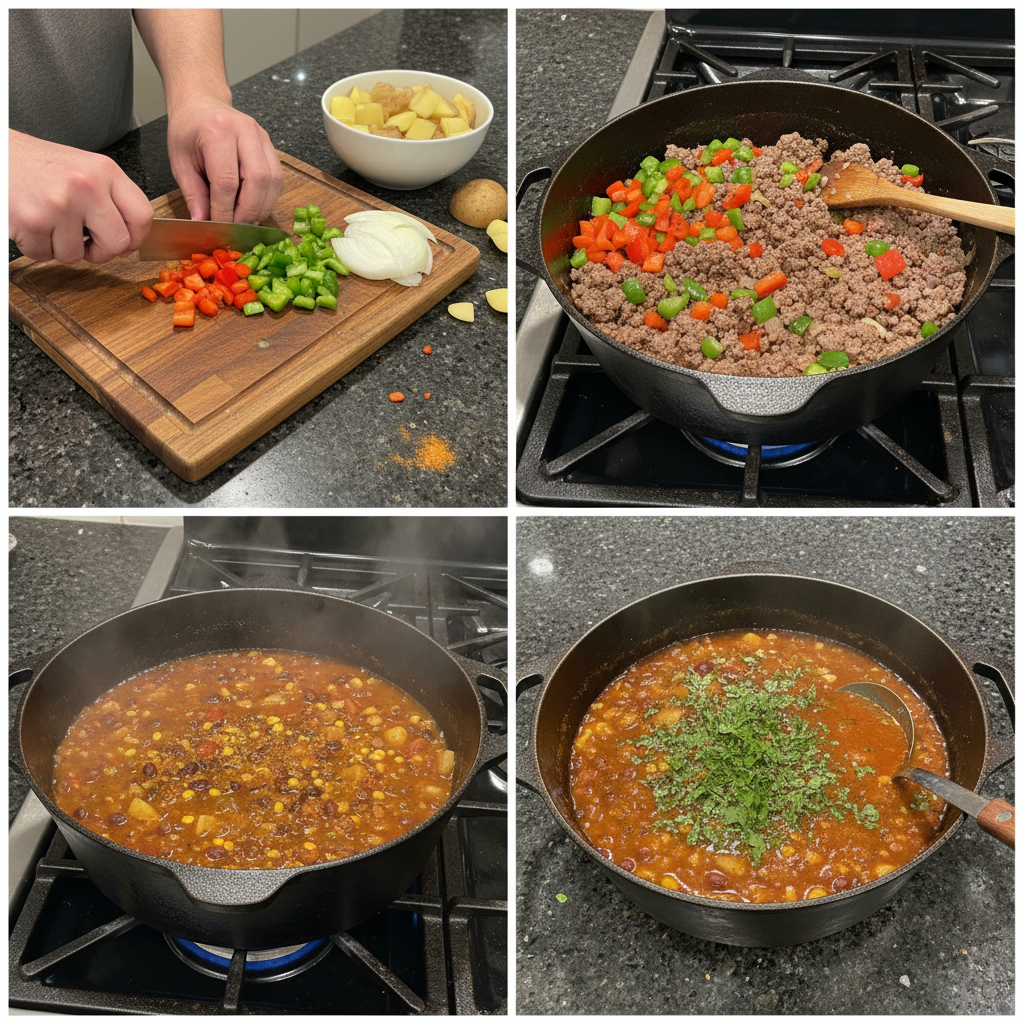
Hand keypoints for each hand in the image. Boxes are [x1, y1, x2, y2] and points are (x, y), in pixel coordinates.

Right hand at [9, 130, 154, 263]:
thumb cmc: (38, 165)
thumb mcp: (83, 168)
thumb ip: (109, 198)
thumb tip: (130, 237)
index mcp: (104, 171)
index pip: (143, 216)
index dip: (137, 237)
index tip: (126, 242)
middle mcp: (85, 186)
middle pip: (118, 244)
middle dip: (102, 252)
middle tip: (87, 243)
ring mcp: (58, 205)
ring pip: (77, 256)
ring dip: (62, 248)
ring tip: (49, 222)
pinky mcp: (32, 222)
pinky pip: (45, 255)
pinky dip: (37, 246)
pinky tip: (32, 222)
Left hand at [167, 98, 283, 223]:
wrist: (201, 104)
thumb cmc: (188, 131)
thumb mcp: (180, 162)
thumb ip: (194, 195)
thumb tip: (204, 223)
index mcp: (217, 131)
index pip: (227, 182)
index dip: (225, 211)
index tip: (219, 227)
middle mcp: (245, 130)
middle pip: (257, 181)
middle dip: (247, 211)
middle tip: (235, 226)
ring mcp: (262, 137)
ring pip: (273, 182)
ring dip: (261, 207)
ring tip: (245, 218)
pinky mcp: (271, 146)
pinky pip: (277, 179)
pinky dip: (267, 198)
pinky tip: (253, 205)